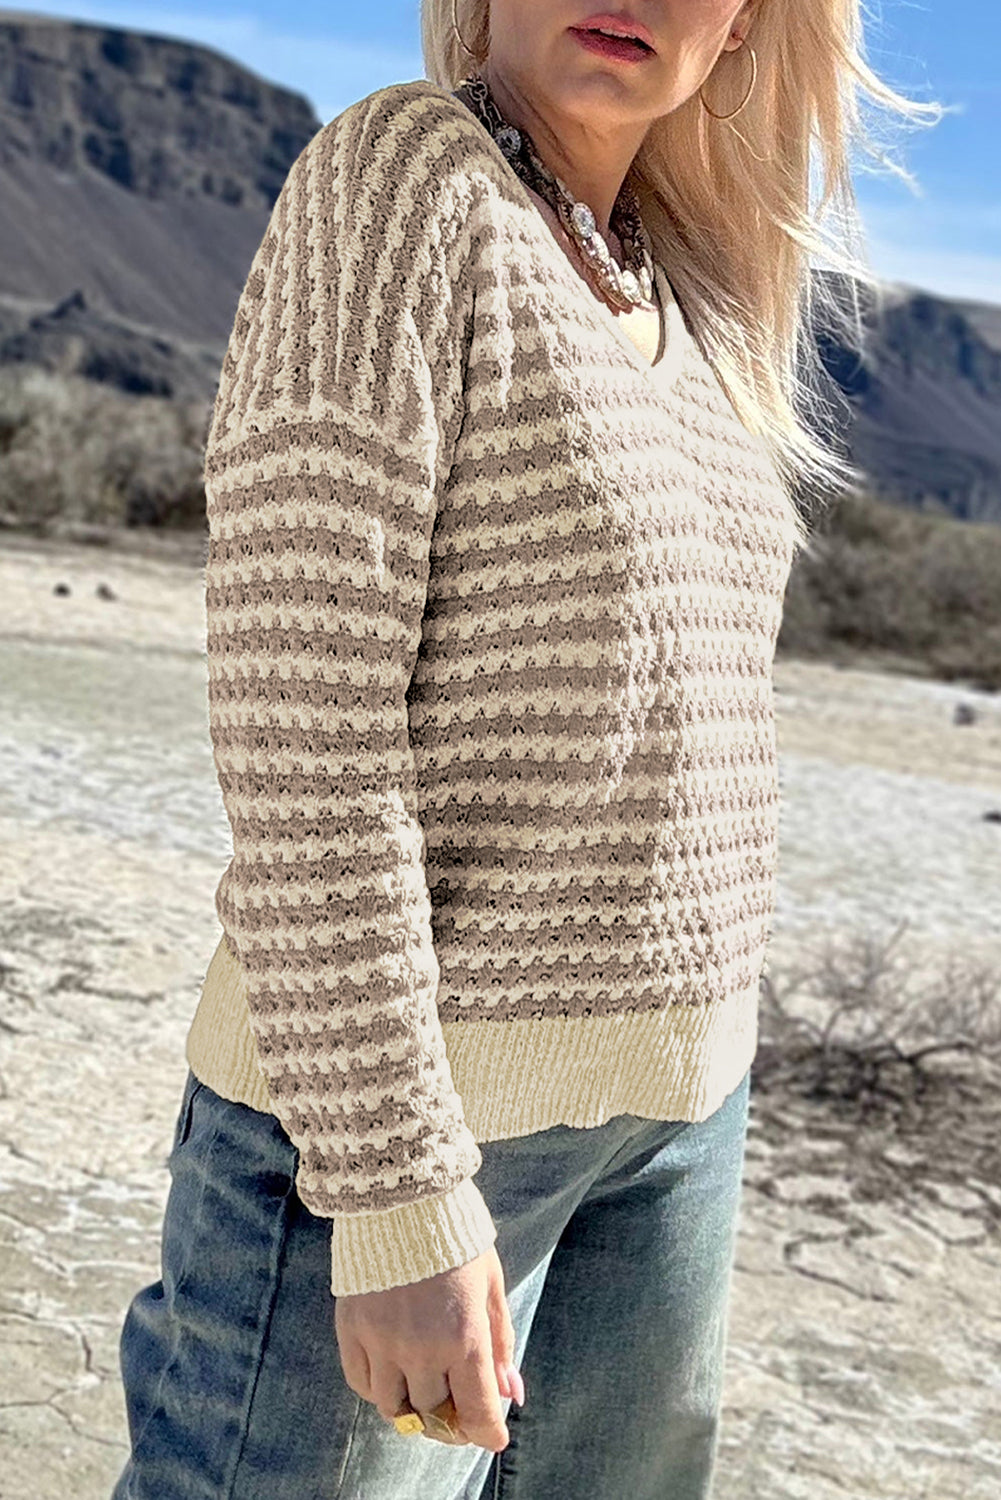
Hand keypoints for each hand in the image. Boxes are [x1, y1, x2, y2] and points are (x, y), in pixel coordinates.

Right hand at [335, 1244, 519, 1452]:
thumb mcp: (491, 1285)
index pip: (477, 1413)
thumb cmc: (456, 1238)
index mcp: (464, 1337)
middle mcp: (421, 1348)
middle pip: (435, 1416)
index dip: (489, 1433)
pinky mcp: (351, 1330)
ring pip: (395, 1409)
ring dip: (414, 1413)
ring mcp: (382, 1342)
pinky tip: (395, 1375)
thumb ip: (500, 1341)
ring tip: (426, 1395)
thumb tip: (512, 1393)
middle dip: (454, 1423)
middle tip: (461, 1413)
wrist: (402, 1195)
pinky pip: (362, 1384)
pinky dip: (380, 1390)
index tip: (493, 1436)